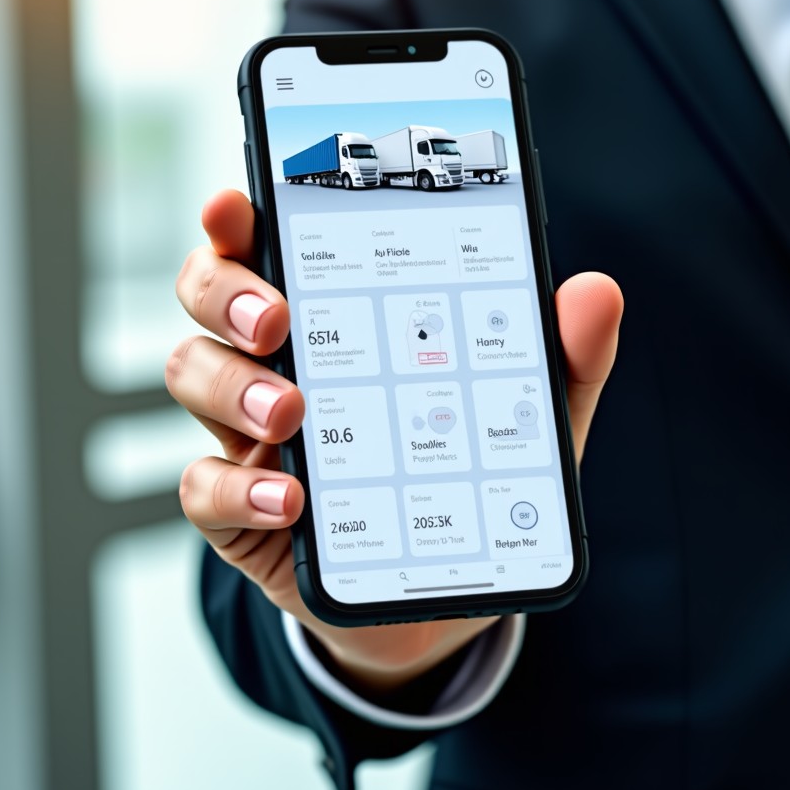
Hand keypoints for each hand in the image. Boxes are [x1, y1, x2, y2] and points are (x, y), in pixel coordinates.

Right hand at [166, 189, 623, 691]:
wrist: (441, 590)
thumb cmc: (468, 481)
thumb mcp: (525, 418)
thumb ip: (559, 358)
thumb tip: (596, 290)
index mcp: (337, 323)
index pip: (273, 249)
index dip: (241, 219)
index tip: (240, 200)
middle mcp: (280, 366)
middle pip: (210, 298)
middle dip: (227, 292)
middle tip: (279, 318)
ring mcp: (253, 437)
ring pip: (193, 377)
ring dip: (234, 385)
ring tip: (295, 411)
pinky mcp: (244, 513)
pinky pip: (204, 487)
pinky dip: (236, 486)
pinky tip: (287, 496)